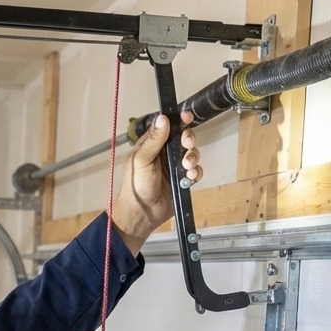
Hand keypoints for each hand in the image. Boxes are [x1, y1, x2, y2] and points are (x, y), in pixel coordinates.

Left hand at [111, 111, 202, 253]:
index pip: (167, 127)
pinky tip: (189, 177)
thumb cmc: (135, 186)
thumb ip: (153, 140)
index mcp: (151, 145)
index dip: (178, 120)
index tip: (187, 117)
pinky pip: (195, 171)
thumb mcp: (141, 160)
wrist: (142, 213)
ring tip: (186, 166)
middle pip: (183, 138)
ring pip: (192, 154)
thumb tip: (163, 118)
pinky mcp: (182, 180)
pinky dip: (195, 172)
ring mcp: (174, 167)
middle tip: (187, 144)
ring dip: (193, 157)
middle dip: (189, 139)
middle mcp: (164, 154)